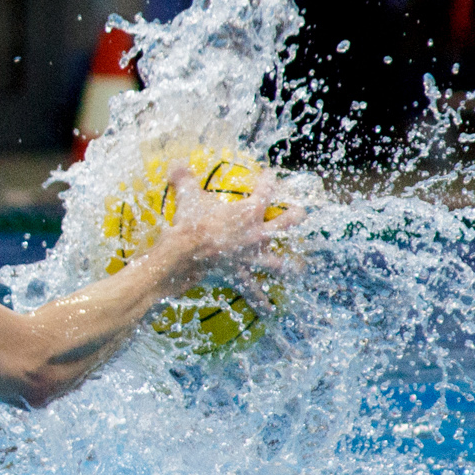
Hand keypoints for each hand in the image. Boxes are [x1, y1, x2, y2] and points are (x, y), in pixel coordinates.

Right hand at [164, 165, 304, 293]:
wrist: (184, 254)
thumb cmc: (189, 223)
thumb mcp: (187, 197)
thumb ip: (184, 179)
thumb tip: (175, 164)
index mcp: (249, 210)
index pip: (266, 189)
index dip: (269, 179)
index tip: (269, 174)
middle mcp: (258, 233)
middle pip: (288, 222)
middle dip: (297, 215)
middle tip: (300, 211)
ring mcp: (253, 257)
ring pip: (281, 262)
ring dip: (290, 266)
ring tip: (297, 269)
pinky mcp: (242, 276)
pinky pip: (254, 291)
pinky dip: (261, 302)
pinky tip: (269, 310)